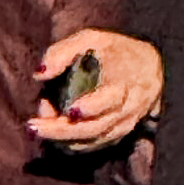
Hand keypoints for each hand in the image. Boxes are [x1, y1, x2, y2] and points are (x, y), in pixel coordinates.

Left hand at [30, 27, 164, 149]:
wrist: (151, 67)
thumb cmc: (115, 50)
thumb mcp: (90, 39)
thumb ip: (62, 53)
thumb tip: (39, 75)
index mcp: (124, 81)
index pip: (111, 99)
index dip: (92, 107)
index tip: (70, 110)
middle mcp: (128, 107)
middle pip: (96, 128)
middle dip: (62, 131)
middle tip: (32, 128)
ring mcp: (125, 124)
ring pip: (94, 140)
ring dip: (63, 139)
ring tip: (36, 130)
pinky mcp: (120, 133)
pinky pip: (95, 145)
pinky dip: (73, 143)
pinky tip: (53, 135)